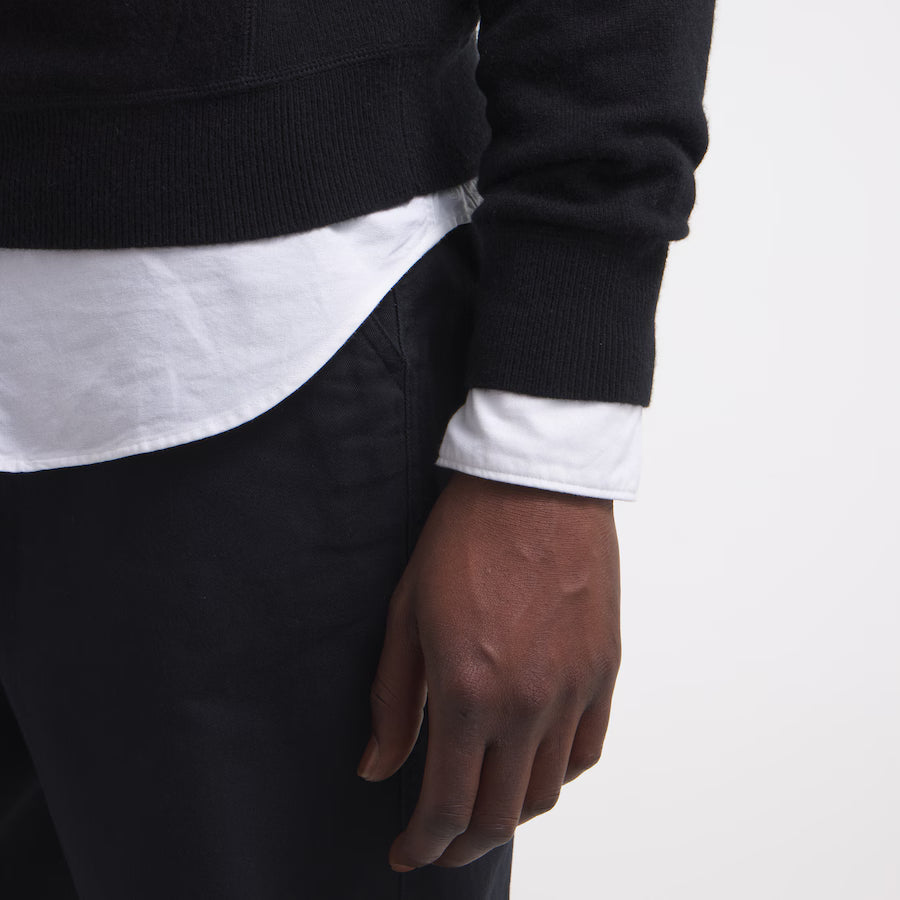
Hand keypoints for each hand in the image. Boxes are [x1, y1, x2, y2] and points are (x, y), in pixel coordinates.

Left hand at [356, 469, 622, 870]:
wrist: (534, 484)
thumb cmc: (464, 538)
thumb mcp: (407, 613)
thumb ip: (394, 700)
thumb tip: (375, 768)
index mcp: (468, 691)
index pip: (446, 806)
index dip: (423, 844)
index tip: (407, 853)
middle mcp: (527, 704)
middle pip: (500, 815)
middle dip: (462, 844)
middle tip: (439, 843)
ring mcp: (573, 689)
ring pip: (546, 792)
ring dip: (510, 815)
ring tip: (483, 806)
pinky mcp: (603, 670)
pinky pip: (586, 750)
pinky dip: (557, 776)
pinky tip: (532, 765)